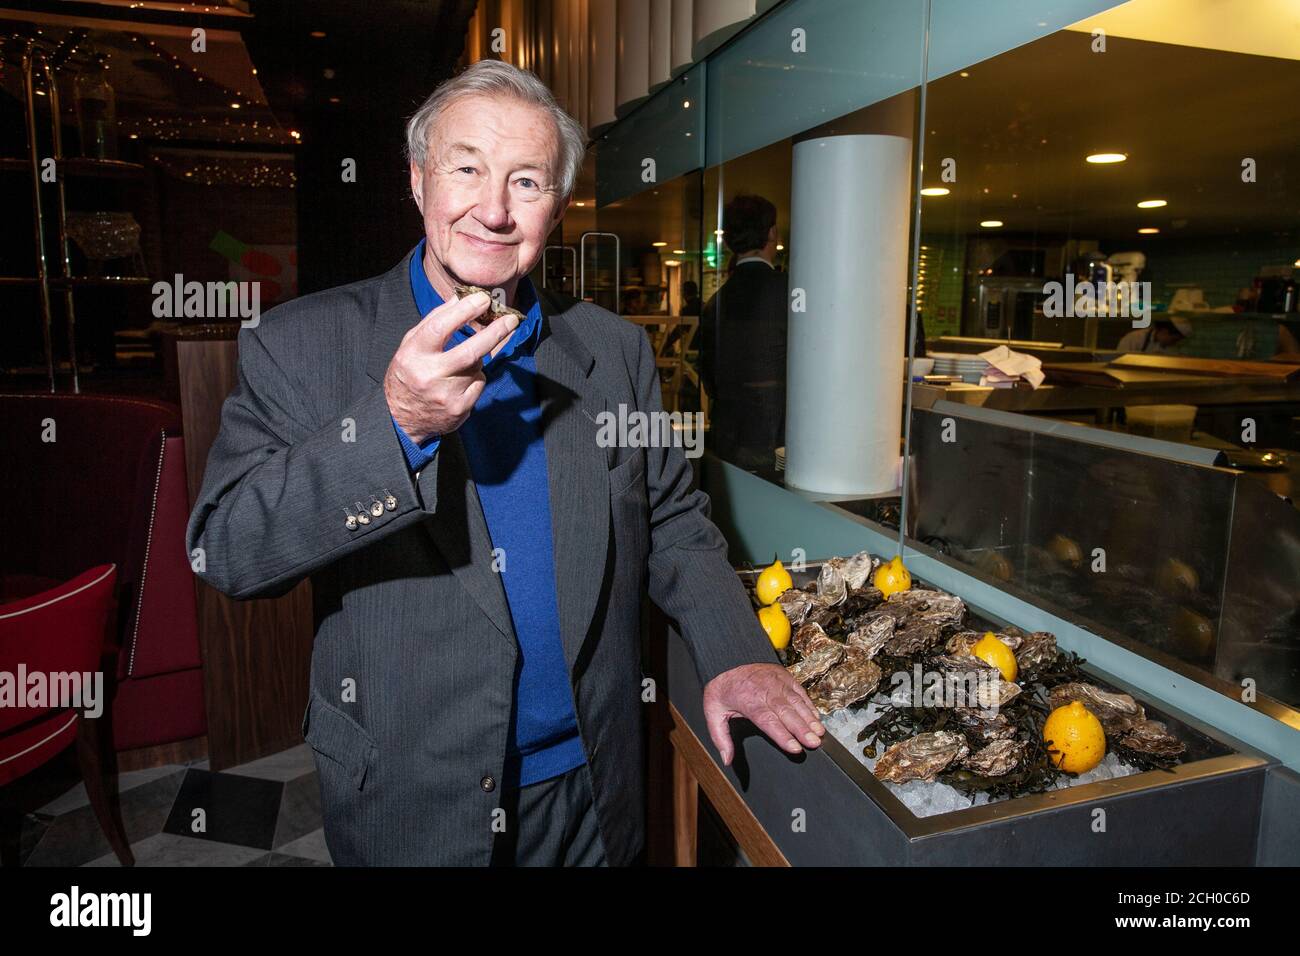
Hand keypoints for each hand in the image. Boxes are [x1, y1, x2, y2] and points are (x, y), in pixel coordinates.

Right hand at [384, 290, 520, 442]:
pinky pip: (479, 383)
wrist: (402, 419)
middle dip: (495, 332)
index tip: (483, 299)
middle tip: (511, 319)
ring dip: (478, 358)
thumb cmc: (408, 375)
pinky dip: (475, 377)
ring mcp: (447, 394)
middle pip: (471, 351)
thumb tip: (459, 298)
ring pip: (478, 366)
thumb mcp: (411, 345)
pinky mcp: (460, 408)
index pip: (441, 327)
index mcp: (414, 355)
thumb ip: (434, 321)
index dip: (465, 310)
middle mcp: (430, 375)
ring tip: (460, 363)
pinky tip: (460, 382)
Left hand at [702, 663, 824, 765]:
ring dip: (808, 718)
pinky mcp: (784, 676)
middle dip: (801, 729)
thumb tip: (727, 759)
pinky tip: (815, 718)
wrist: (728, 661)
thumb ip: (720, 737)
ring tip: (819, 733)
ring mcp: (776, 681)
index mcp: (748, 700)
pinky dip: (808, 705)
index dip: (782, 735)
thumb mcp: (713, 712)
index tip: (795, 748)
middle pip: (785, 712)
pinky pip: (799, 691)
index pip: (767, 720)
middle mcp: (765, 690)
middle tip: (814, 743)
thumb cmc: (722, 691)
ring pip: (795, 701)